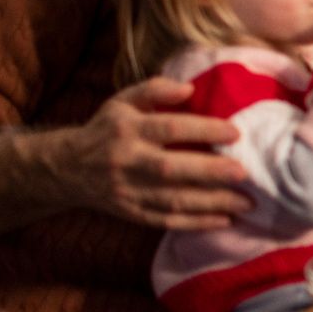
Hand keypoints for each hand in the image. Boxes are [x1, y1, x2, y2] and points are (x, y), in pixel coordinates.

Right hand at [65, 77, 251, 229]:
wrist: (66, 168)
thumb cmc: (107, 129)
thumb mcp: (122, 101)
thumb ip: (154, 89)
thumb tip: (189, 88)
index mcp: (126, 129)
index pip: (169, 128)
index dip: (203, 130)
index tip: (236, 133)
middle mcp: (126, 161)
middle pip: (171, 169)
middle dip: (210, 172)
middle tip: (245, 173)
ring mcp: (127, 191)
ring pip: (171, 200)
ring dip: (212, 204)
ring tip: (246, 202)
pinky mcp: (130, 213)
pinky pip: (165, 221)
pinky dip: (195, 223)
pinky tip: (223, 220)